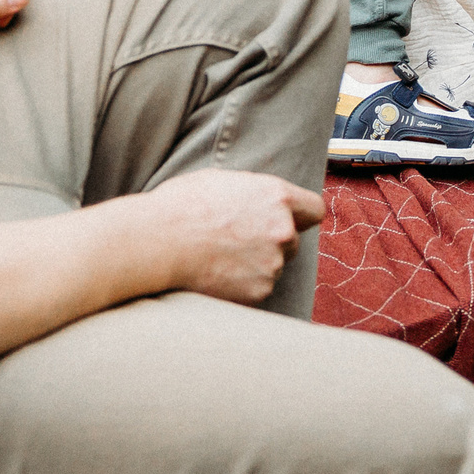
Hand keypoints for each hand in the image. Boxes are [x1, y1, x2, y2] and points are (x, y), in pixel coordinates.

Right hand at [138, 170, 322, 304]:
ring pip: (273, 266)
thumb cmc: (181, 205)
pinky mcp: (259, 291)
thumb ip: (253, 193)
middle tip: (236, 241)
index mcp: (276, 197)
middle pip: (292, 241)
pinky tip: (215, 273)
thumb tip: (262, 200)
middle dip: (270, 242)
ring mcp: (272, 263)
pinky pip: (257, 288)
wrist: (158, 241)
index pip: (314, 209)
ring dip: (254, 265)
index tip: (291, 222)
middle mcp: (282, 229)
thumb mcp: (222, 181)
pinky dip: (241, 285)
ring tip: (218, 257)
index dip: (302, 217)